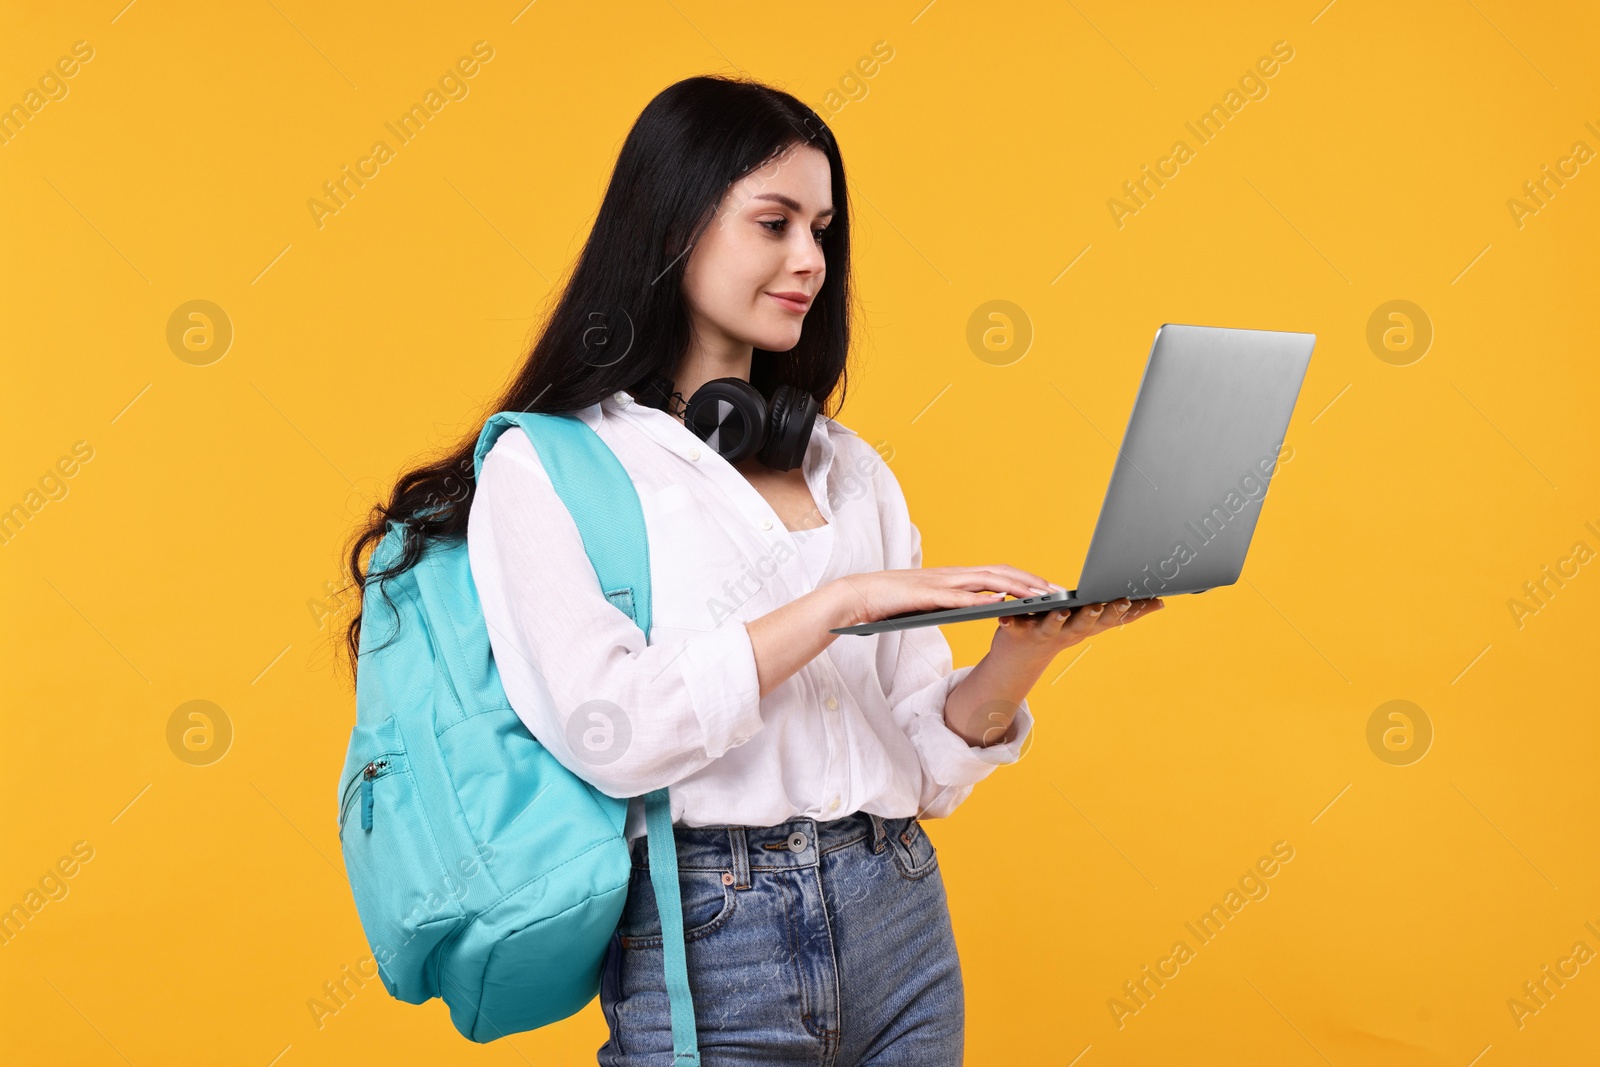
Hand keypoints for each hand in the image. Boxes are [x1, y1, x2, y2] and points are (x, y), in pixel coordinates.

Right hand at [829, 564, 1060, 628]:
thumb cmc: (893, 603)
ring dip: (1015, 588)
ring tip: (1039, 595)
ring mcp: (940, 583)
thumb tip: (987, 606)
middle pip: (1000, 573)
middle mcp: (952, 575)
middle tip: (1058, 592)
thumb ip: (957, 602)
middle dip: (1030, 582)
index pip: (997, 574)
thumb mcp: (933, 603)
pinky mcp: (927, 596)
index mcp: (954, 577)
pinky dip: (982, 599)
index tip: (1048, 588)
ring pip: (986, 581)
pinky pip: (959, 597)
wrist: (859, 596)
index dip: (1025, 579)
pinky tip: (999, 604)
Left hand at [994, 596, 1163, 657]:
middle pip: (1086, 624)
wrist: (1021, 659)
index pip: (1112, 617)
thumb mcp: (1093, 620)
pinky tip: (1006, 616)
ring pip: (1053, 628)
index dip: (1130, 610)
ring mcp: (1044, 635)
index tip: (1147, 599)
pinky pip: (1014, 627)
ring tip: (1060, 611)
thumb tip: (1160, 602)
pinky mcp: (1018, 634)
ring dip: (1058, 620)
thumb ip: (1121, 611)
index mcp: (1087, 625)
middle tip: (1105, 603)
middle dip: (1096, 614)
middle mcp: (1068, 633)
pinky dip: (1011, 622)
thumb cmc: (1062, 629)